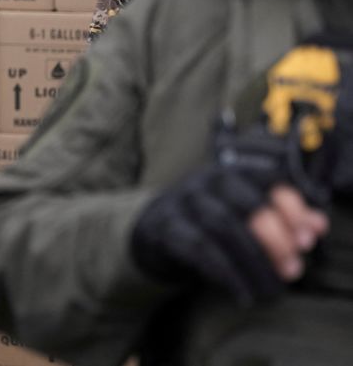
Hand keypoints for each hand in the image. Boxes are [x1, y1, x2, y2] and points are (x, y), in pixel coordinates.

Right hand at [131, 164, 326, 304]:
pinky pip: (198, 250)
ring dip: (254, 260)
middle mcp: (203, 183)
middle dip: (276, 239)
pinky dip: (225, 274)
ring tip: (271, 288)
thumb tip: (318, 225)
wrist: (149, 232)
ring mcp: (180, 204)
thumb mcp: (241, 215)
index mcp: (228, 174)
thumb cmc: (205, 224)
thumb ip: (281, 220)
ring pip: (222, 226)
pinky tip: (242, 294)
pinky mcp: (163, 231)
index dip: (292, 207)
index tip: (310, 237)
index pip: (265, 179)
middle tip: (293, 269)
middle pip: (245, 203)